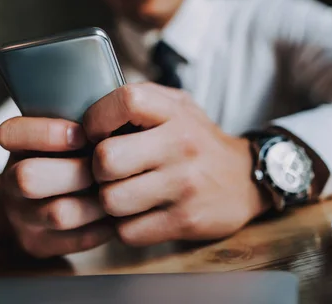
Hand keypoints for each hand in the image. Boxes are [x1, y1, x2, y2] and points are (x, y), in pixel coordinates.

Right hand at [0, 117, 114, 257]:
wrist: (42, 200)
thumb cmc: (71, 154)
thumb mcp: (64, 129)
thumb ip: (80, 117)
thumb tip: (117, 108)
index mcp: (17, 146)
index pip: (10, 133)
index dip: (46, 132)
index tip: (82, 133)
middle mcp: (11, 182)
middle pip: (29, 178)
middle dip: (76, 171)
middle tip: (105, 166)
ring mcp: (22, 216)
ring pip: (59, 213)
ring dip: (97, 201)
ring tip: (119, 189)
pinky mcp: (38, 244)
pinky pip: (78, 239)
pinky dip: (105, 225)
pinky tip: (117, 212)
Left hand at [82, 83, 271, 246]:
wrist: (246, 179)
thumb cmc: (197, 141)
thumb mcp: (177, 107)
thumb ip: (139, 102)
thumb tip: (85, 118)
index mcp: (175, 111)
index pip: (124, 101)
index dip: (96, 118)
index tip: (95, 133)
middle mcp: (181, 145)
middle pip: (106, 159)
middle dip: (97, 169)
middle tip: (107, 171)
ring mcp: (184, 185)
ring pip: (112, 200)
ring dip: (109, 202)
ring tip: (123, 193)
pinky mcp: (185, 220)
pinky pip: (128, 231)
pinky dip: (125, 226)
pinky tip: (138, 214)